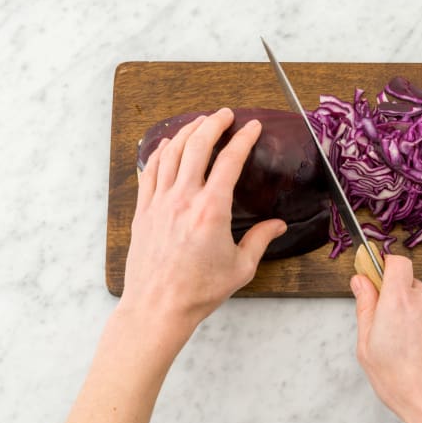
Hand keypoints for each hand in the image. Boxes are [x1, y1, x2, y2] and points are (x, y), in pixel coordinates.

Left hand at [121, 108, 286, 346]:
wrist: (158, 307)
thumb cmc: (199, 291)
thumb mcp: (240, 267)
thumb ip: (260, 240)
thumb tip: (277, 225)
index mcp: (211, 210)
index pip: (230, 160)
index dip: (243, 138)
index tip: (252, 126)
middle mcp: (184, 199)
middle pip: (197, 146)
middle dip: (213, 123)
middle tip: (225, 114)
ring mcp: (159, 202)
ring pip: (172, 153)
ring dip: (187, 132)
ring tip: (199, 122)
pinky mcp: (143, 211)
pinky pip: (150, 171)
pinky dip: (160, 152)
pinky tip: (167, 144)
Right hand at [351, 256, 421, 422]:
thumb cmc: (405, 385)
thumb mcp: (368, 348)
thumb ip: (365, 308)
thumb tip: (361, 282)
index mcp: (399, 300)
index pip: (396, 262)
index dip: (386, 267)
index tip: (379, 280)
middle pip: (412, 286)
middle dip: (401, 302)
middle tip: (392, 333)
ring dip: (421, 320)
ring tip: (415, 353)